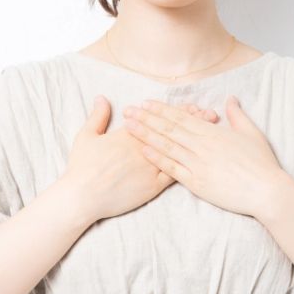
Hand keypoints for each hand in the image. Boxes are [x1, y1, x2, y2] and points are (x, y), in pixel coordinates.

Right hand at [62, 95, 218, 222]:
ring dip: (194, 141)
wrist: (83, 195)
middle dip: (192, 122)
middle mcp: (143, 148)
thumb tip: (102, 97)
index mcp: (129, 135)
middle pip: (172, 132)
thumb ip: (97, 116)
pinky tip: (201, 161)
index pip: (158, 119)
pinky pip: (173, 174)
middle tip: (210, 114)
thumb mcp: (86, 136)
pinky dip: (187, 165)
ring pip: (176, 150)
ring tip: (211, 133)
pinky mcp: (151, 186)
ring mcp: (149, 167)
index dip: (177, 112)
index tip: (192, 106)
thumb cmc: (82, 167)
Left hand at [122, 96, 286, 217]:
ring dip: (146, 135)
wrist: (266, 190)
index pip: (182, 117)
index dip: (162, 110)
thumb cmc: (262, 163)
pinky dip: (158, 158)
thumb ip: (236, 115)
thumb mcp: (251, 133)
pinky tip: (143, 150)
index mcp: (213, 132)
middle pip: (169, 128)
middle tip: (128, 111)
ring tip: (129, 126)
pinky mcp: (197, 183)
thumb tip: (230, 99)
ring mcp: (198, 164)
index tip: (146, 103)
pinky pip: (172, 168)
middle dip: (147, 118)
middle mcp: (202, 145)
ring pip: (167, 145)